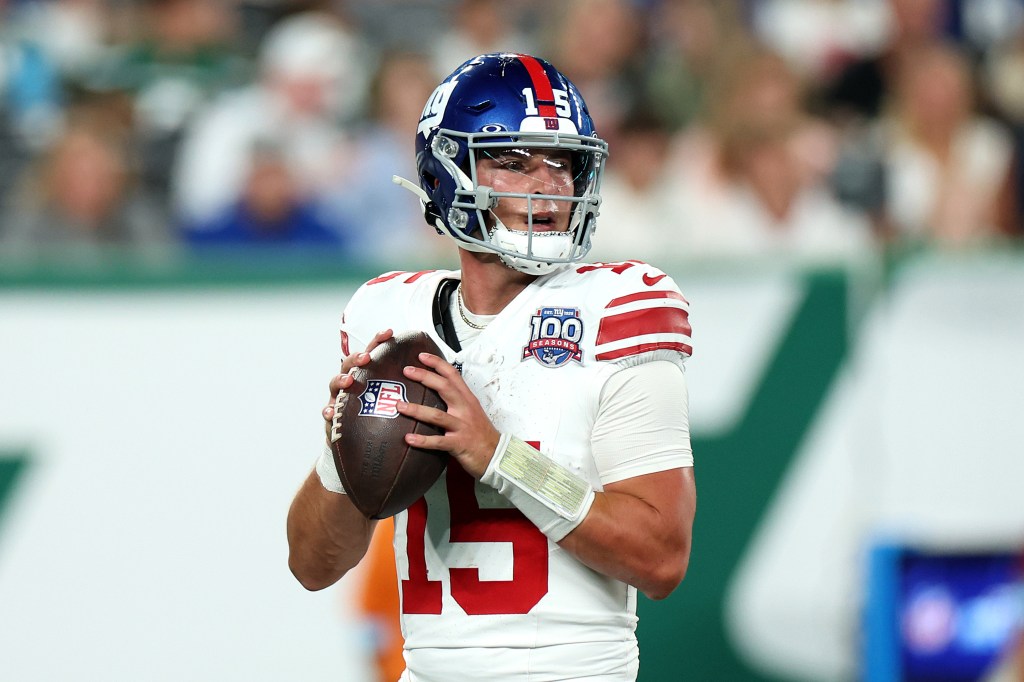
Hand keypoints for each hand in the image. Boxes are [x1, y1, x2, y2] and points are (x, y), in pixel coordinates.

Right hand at [321, 329, 393, 439]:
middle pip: (349, 364)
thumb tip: (427, 374)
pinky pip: (328, 412)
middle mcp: (350, 383)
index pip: (371, 353)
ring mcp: (339, 397)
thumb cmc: (374, 415)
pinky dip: (328, 411)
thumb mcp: (388, 398)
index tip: (389, 333)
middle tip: (366, 358)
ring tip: (348, 380)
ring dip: (340, 380)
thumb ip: (402, 387)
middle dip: (356, 358)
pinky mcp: (332, 416)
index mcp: (365, 375)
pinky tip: (331, 412)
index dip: (378, 341)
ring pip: (335, 383)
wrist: (356, 439)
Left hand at [396, 352, 500, 478]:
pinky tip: (408, 439)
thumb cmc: (481, 433)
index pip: (453, 375)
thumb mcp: (472, 411)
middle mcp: (465, 409)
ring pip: (437, 415)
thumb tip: (435, 391)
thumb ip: (456, 400)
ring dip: (417, 410)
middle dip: (425, 377)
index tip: (421, 356)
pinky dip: (422, 440)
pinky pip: (438, 442)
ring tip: (399, 406)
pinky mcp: (458, 444)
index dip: (437, 363)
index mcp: (467, 399)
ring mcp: (462, 426)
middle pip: (445, 387)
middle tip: (407, 370)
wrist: (496, 455)